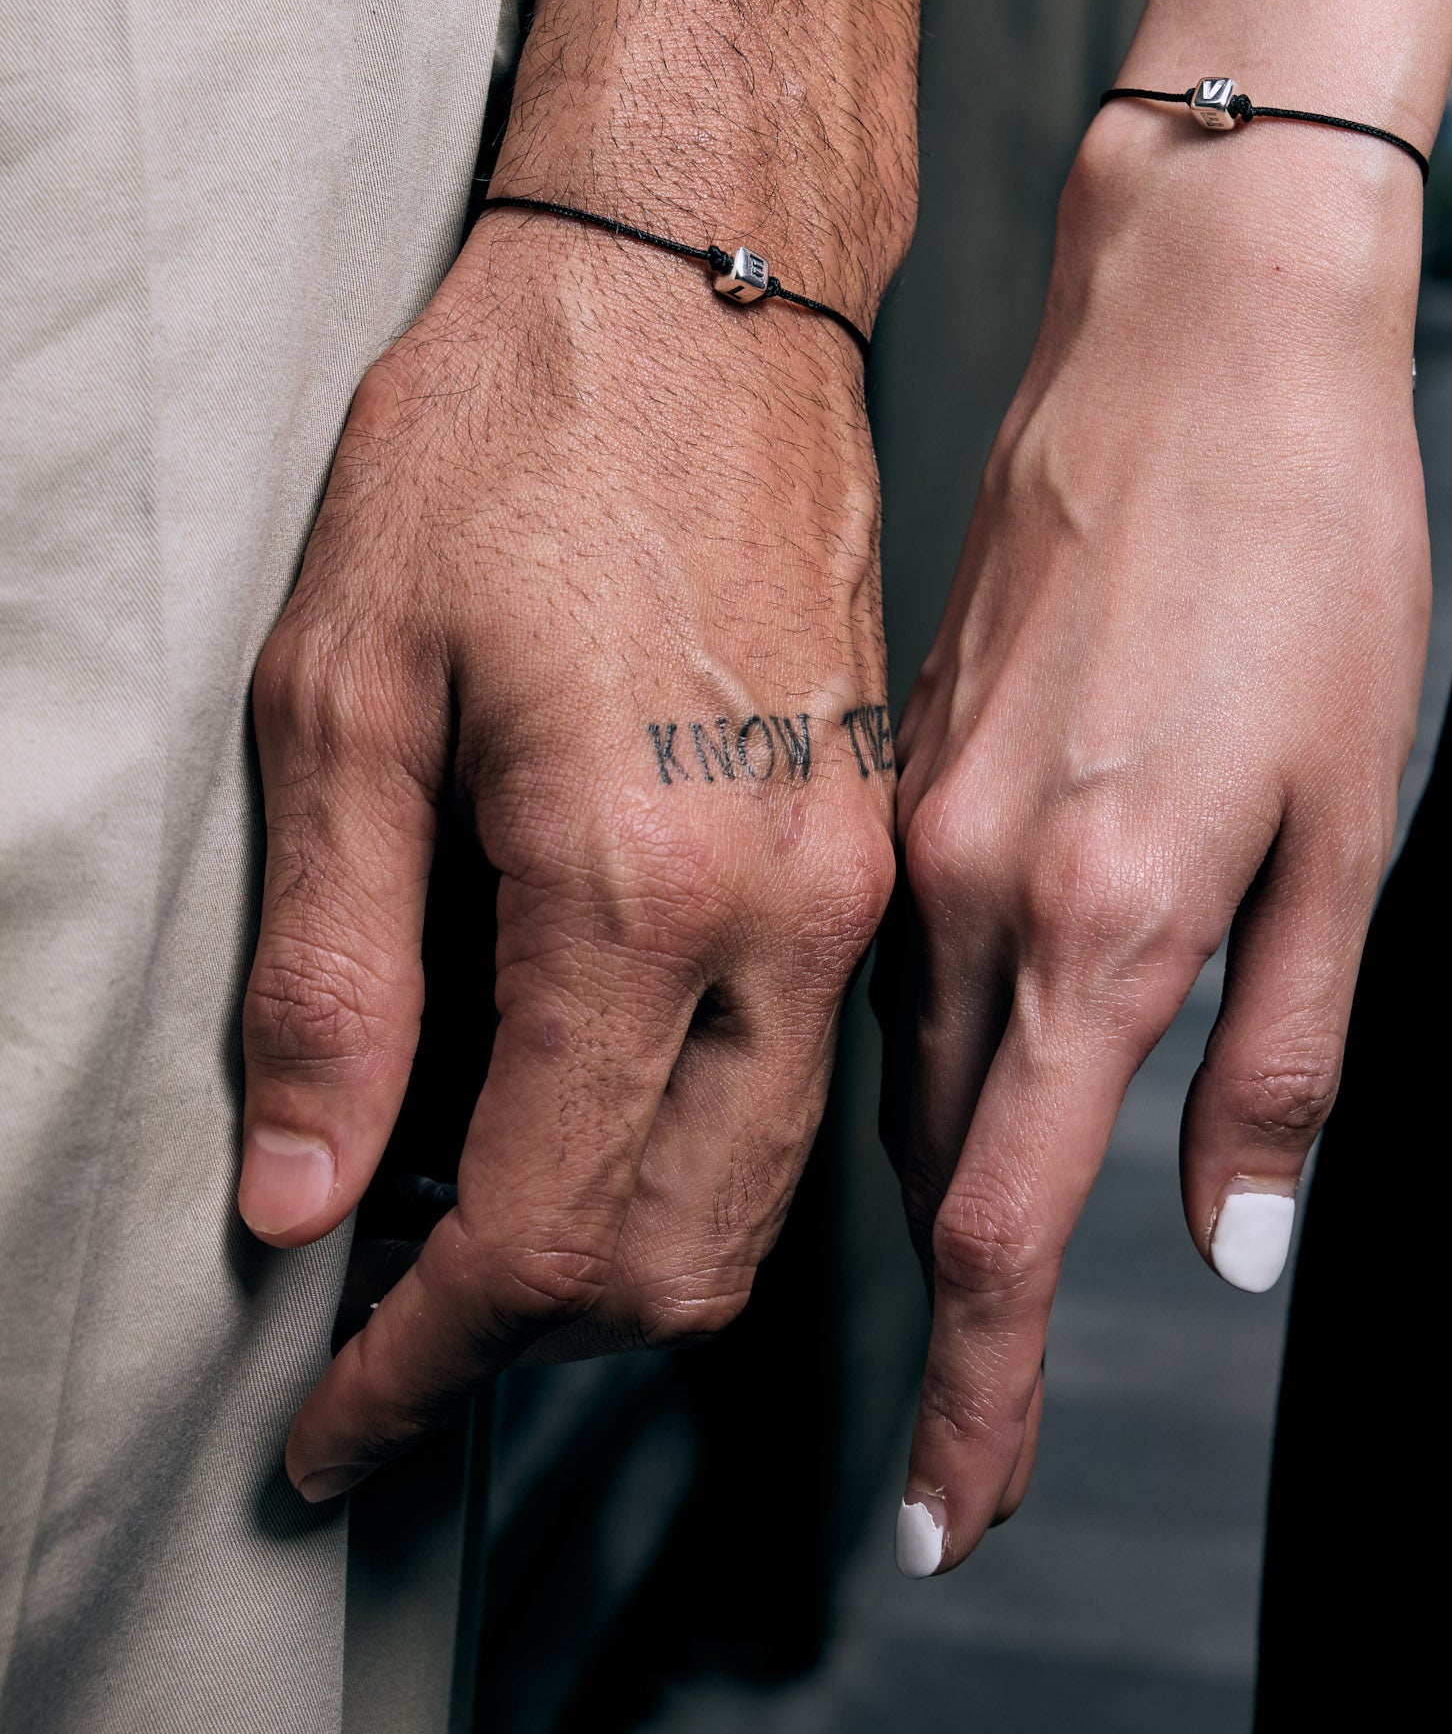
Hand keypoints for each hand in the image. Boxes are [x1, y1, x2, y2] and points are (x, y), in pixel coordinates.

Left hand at [238, 215, 894, 1501]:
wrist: (701, 305)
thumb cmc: (509, 446)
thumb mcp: (343, 690)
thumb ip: (330, 971)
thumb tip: (302, 1197)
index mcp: (633, 885)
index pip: (534, 1228)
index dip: (416, 1365)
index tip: (331, 1429)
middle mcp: (781, 921)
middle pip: (677, 1257)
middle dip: (523, 1344)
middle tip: (386, 1342)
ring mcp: (847, 896)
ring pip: (757, 1195)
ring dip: (618, 1267)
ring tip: (473, 1240)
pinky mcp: (867, 860)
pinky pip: (797, 1090)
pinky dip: (692, 1164)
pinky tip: (589, 1116)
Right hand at [876, 112, 1429, 1572]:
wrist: (1190, 340)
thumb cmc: (1306, 565)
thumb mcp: (1345, 824)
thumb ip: (1282, 1052)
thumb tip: (1234, 1244)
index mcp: (1093, 920)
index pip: (999, 1227)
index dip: (982, 1394)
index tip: (956, 1522)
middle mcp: (968, 891)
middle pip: (938, 1164)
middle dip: (966, 1310)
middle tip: (984, 1428)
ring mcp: (914, 821)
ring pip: (911, 1066)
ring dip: (952, 1174)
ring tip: (996, 1254)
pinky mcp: (901, 764)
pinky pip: (902, 958)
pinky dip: (938, 1046)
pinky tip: (993, 1045)